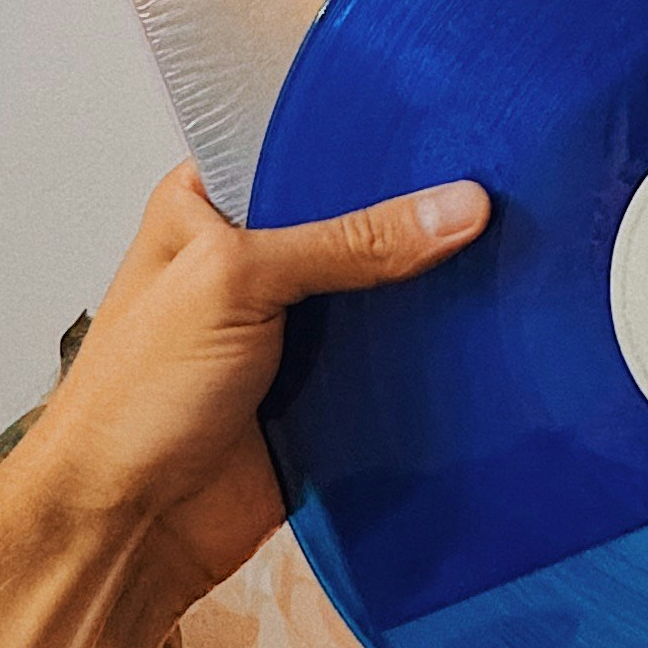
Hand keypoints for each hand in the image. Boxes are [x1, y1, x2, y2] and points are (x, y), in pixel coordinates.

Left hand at [34, 160, 488, 608]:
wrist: (131, 526)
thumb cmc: (136, 396)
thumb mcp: (235, 281)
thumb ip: (348, 242)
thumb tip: (456, 207)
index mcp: (210, 206)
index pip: (302, 146)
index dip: (368, 138)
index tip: (451, 121)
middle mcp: (253, 260)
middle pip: (355, 219)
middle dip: (415, 214)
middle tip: (502, 183)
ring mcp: (292, 328)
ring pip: (382, 291)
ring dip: (431, 286)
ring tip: (516, 245)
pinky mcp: (325, 391)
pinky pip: (393, 361)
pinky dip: (430, 354)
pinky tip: (489, 325)